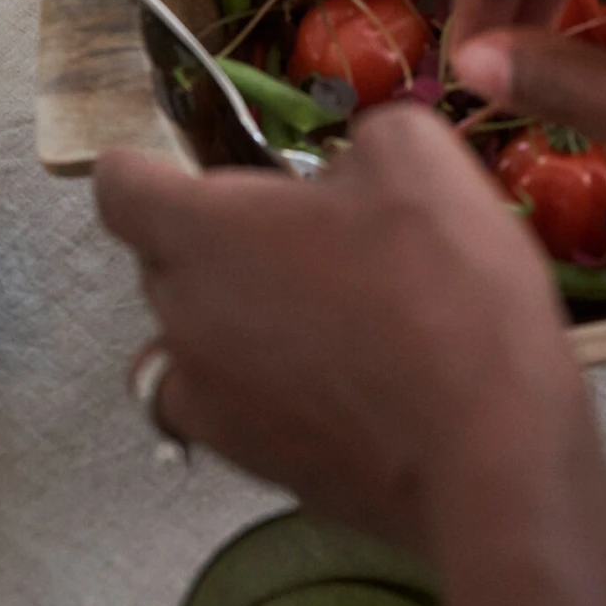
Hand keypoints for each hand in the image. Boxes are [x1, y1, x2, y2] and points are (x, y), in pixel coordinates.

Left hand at [96, 102, 577, 546]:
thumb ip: (356, 139)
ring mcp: (210, 403)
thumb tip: (343, 173)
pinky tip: (336, 375)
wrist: (487, 447)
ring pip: (192, 338)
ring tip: (320, 309)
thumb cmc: (441, 284)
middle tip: (309, 230)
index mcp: (204, 232)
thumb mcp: (415, 153)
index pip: (119, 187)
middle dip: (220, 237)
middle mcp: (182, 318)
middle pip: (163, 261)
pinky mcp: (252, 466)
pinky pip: (229, 403)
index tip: (185, 164)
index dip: (148, 166)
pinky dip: (262, 383)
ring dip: (234, 315)